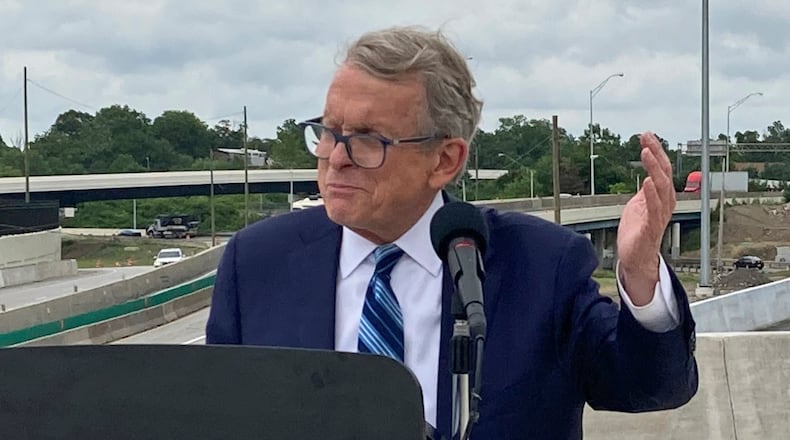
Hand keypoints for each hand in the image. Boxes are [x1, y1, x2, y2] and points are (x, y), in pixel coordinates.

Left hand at [616, 132, 675, 304]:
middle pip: (663, 175)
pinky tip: (646, 183)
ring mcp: (658, 216)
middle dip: (655, 155)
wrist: (636, 258)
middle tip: (646, 139)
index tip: (646, 135)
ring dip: (654, 170)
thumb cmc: (638, 231)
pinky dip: (651, 196)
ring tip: (646, 154)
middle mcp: (664, 204)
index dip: (655, 151)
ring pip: (660, 189)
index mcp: (661, 197)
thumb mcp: (640, 204)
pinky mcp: (650, 229)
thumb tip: (648, 173)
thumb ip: (646, 190)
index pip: (660, 169)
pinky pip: (653, 210)